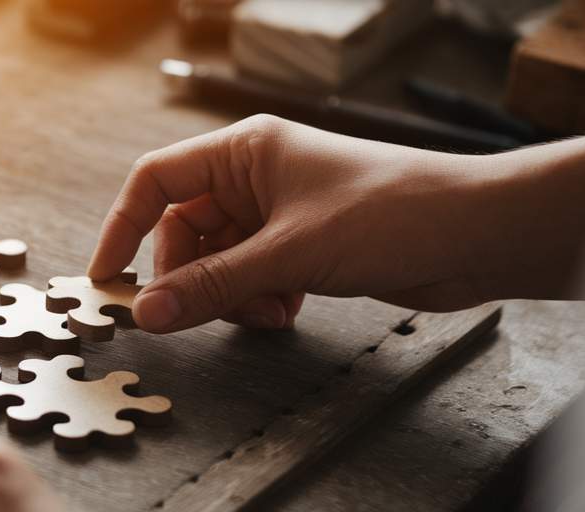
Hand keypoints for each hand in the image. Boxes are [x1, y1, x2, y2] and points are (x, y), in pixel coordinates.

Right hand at [89, 114, 584, 332]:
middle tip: (193, 313)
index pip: (156, 180)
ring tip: (265, 311)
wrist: (475, 232)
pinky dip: (257, 299)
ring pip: (218, 260)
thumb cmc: (392, 213)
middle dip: (189, 277)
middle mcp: (256, 175)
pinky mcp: (304, 245)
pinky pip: (251, 276)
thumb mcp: (289, 255)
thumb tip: (147, 312)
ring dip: (228, 294)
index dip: (123, 227)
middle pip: (184, 230)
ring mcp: (280, 211)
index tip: (108, 278)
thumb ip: (211, 286)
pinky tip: (287, 311)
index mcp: (245, 150)